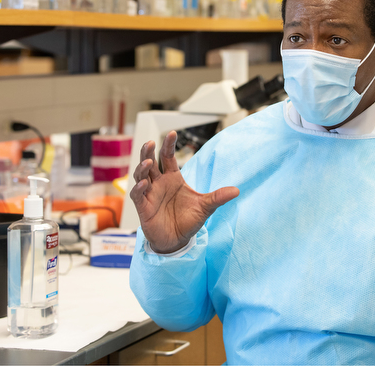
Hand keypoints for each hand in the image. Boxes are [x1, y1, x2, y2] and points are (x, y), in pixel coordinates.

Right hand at [130, 131, 238, 253]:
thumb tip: (237, 190)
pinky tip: (145, 183)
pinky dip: (139, 189)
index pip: (167, 156)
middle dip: (148, 151)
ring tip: (148, 161)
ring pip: (140, 175)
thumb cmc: (188, 220)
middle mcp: (159, 183)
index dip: (168, 145)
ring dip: (142, 167)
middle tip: (151, 142)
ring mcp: (150, 194)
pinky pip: (138, 195)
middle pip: (149, 161)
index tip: (172, 133)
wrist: (178, 240)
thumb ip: (218, 197)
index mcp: (172, 177)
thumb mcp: (205, 207)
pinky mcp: (143, 207)